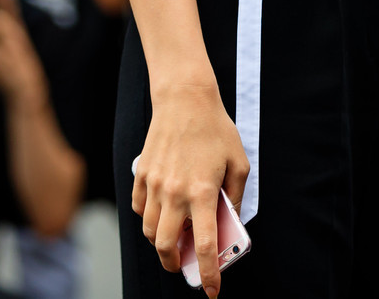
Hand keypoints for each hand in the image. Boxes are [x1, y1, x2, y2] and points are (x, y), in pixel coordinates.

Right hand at [132, 83, 248, 297]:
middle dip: (174, 264)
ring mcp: (154, 184)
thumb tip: (229, 223)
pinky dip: (148, 218)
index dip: (209, 273)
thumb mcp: (239, 162)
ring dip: (160, 242)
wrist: (184, 99)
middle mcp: (175, 192)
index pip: (204, 245)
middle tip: (183, 264)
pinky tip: (161, 212)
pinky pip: (139, 209)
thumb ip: (235, 197)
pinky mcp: (141, 175)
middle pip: (165, 246)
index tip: (212, 291)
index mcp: (203, 192)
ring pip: (149, 231)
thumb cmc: (215, 129)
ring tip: (174, 236)